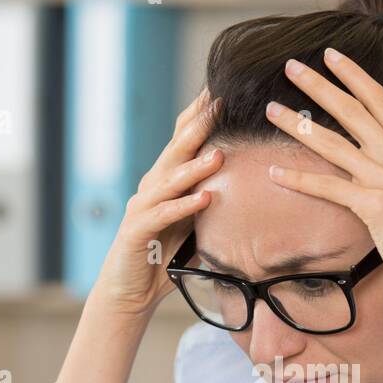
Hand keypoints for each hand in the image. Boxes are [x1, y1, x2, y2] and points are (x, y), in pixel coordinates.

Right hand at [92, 89, 223, 316]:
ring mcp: (142, 206)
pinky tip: (205, 198)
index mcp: (166, 180)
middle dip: (199, 126)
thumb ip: (213, 202)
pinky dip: (184, 206)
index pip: (183, 139)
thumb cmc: (165, 257)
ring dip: (195, 166)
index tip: (224, 90)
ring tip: (219, 154)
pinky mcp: (137, 231)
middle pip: (176, 150)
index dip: (200, 115)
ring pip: (170, 180)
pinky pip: (163, 214)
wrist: (130, 291)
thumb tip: (251, 186)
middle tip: (221, 103)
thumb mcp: (196, 224)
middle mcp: (152, 186)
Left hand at [264, 48, 382, 302]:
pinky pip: (327, 187)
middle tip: (291, 66)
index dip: (354, 76)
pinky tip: (274, 172)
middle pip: (351, 111)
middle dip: (319, 85)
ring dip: (298, 125)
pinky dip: (298, 179)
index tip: (332, 55)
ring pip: (332, 143)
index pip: (380, 100)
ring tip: (271, 109)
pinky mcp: (371, 205)